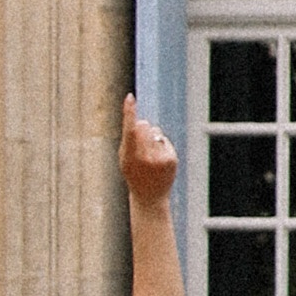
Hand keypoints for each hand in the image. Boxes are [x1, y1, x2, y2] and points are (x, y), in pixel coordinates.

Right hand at [118, 94, 180, 208]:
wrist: (149, 197)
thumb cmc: (133, 175)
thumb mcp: (124, 160)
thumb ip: (129, 140)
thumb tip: (141, 121)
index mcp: (129, 157)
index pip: (130, 129)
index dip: (129, 112)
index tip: (130, 97)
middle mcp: (145, 156)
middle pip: (144, 126)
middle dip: (141, 127)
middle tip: (139, 144)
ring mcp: (159, 157)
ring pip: (155, 131)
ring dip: (151, 137)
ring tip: (149, 156)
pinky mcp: (171, 158)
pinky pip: (164, 140)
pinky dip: (160, 145)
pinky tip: (158, 160)